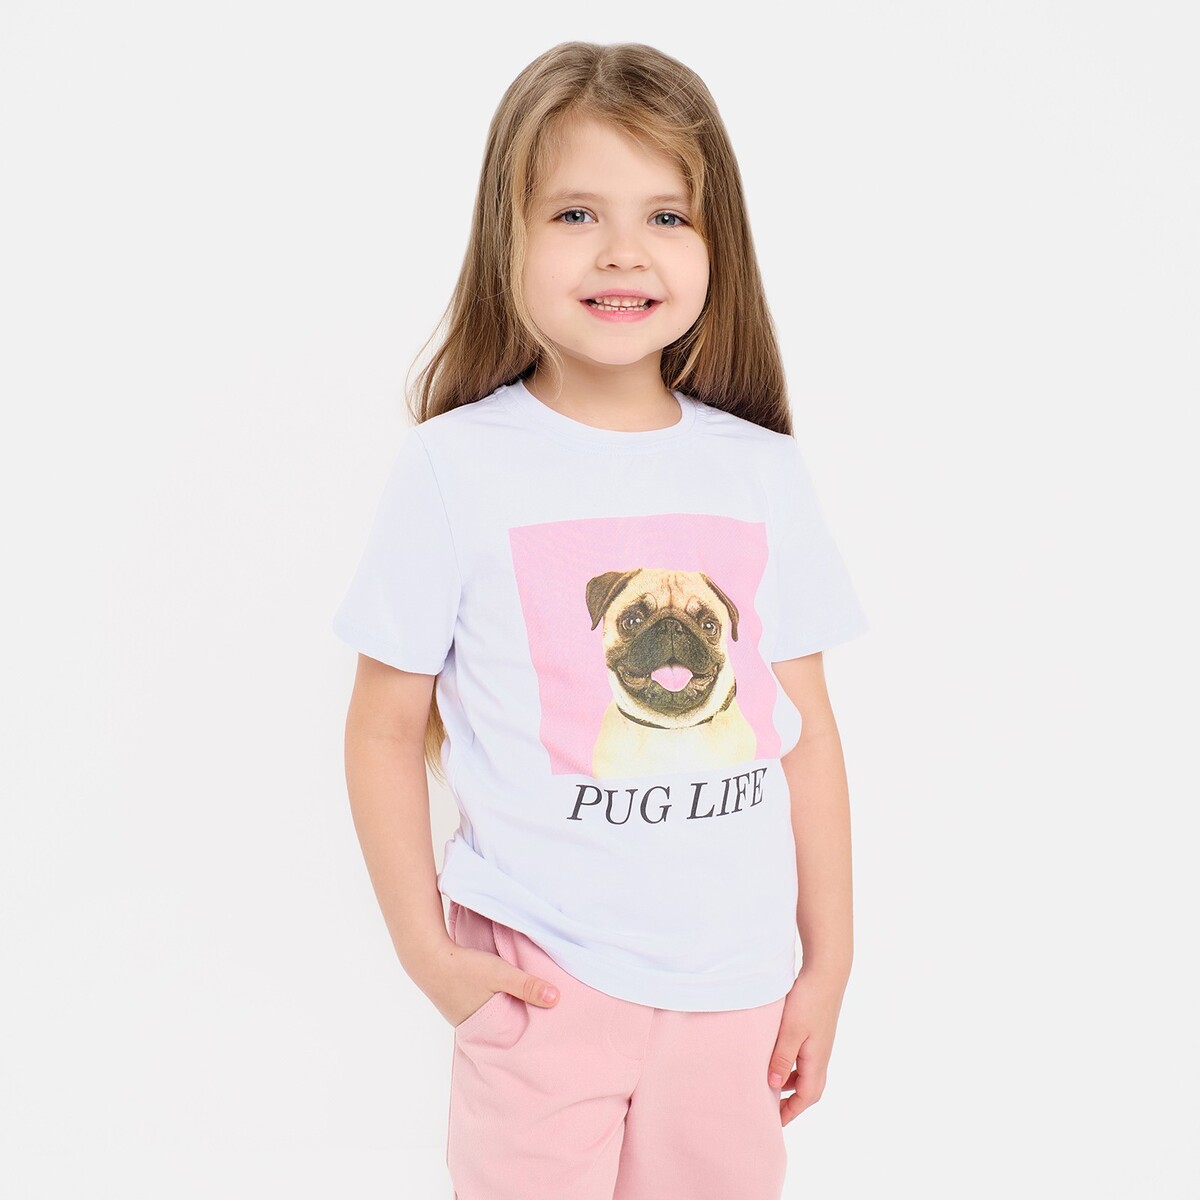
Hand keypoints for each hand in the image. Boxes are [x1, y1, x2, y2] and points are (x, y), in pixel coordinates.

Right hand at [424, 939, 560, 1028]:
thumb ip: (528, 986)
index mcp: (485, 1029)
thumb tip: (556, 999)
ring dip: (505, 1013)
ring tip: (523, 1007)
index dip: (529, 1035)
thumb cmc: (465, 968)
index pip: (513, 1039)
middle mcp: (473, 1029)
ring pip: (492, 1019)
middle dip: (519, 1025)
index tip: (546, 1032)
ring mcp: (463, 1018)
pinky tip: (499, 996)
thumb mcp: (501, 974)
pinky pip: (481, 1010)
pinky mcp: (458, 1005)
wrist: (428, 957)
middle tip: (540, 1022)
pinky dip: (492, 1006)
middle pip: (503, 1030)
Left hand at [766, 964, 848, 1125]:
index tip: (774, 1122)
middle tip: (771, 1108)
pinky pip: (805, 1058)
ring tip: (770, 1085)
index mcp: (816, 1061)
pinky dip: (792, 1065)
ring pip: (807, 1073)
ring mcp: (820, 1043)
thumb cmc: (808, 1000)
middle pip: (809, 1089)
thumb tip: (774, 1087)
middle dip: (792, 1102)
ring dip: (791, 1083)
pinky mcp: (816, 1031)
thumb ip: (782, 1059)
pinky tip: (778, 1056)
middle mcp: (821, 1055)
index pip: (806, 1097)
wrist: (826, 972)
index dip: (791, 1111)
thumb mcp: (790, 1031)